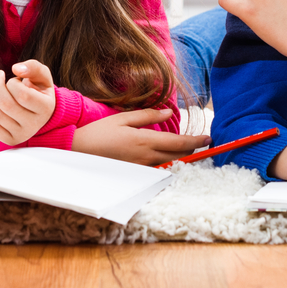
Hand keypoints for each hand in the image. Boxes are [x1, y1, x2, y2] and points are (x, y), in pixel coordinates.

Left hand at [0, 60, 56, 145]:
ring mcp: (22, 134)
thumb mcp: (42, 76)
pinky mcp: (10, 139)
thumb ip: (32, 67)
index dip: (12, 83)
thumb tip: (15, 68)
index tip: (15, 78)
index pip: (22, 95)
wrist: (42, 113)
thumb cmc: (40, 90)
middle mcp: (35, 124)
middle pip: (6, 105)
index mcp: (45, 108)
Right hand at [71, 108, 210, 165]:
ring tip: (189, 148)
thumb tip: (169, 113)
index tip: (209, 139)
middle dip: (193, 149)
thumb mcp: (123, 118)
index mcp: (145, 141)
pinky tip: (168, 156)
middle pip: (178, 155)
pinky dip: (166, 162)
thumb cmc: (99, 132)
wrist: (77, 153)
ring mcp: (140, 168)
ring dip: (181, 156)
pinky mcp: (134, 174)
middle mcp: (146, 157)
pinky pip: (156, 168)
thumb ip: (148, 116)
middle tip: (203, 142)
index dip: (196, 142)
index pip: (179, 143)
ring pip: (168, 163)